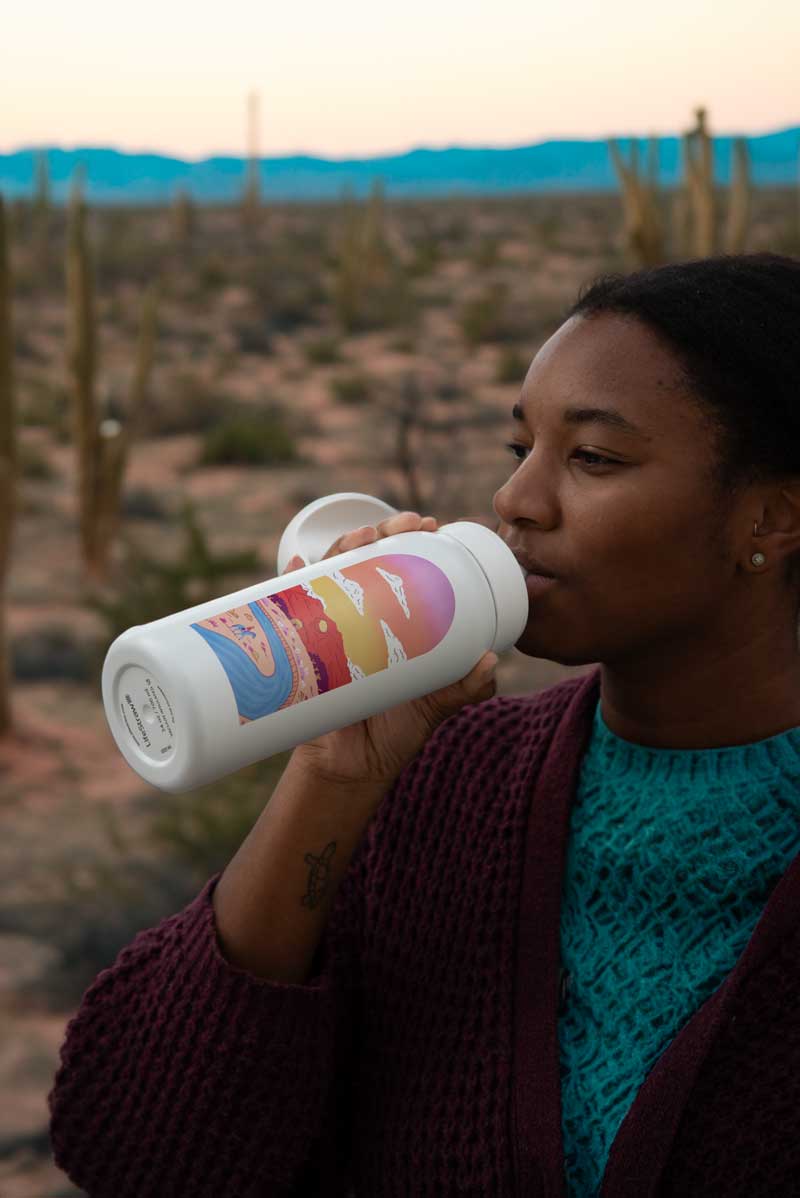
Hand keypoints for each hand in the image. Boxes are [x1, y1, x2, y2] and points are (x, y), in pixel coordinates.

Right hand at [284, 510, 498, 789]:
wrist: (352, 769)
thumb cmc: (397, 733)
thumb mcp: (435, 707)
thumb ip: (464, 688)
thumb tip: (491, 662)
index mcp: (395, 622)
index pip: (402, 567)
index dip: (411, 540)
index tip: (428, 525)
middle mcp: (361, 616)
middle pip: (366, 559)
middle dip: (379, 531)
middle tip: (402, 524)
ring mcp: (330, 628)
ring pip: (332, 573)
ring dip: (342, 547)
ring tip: (361, 538)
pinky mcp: (302, 646)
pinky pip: (289, 608)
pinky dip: (288, 582)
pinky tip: (295, 565)